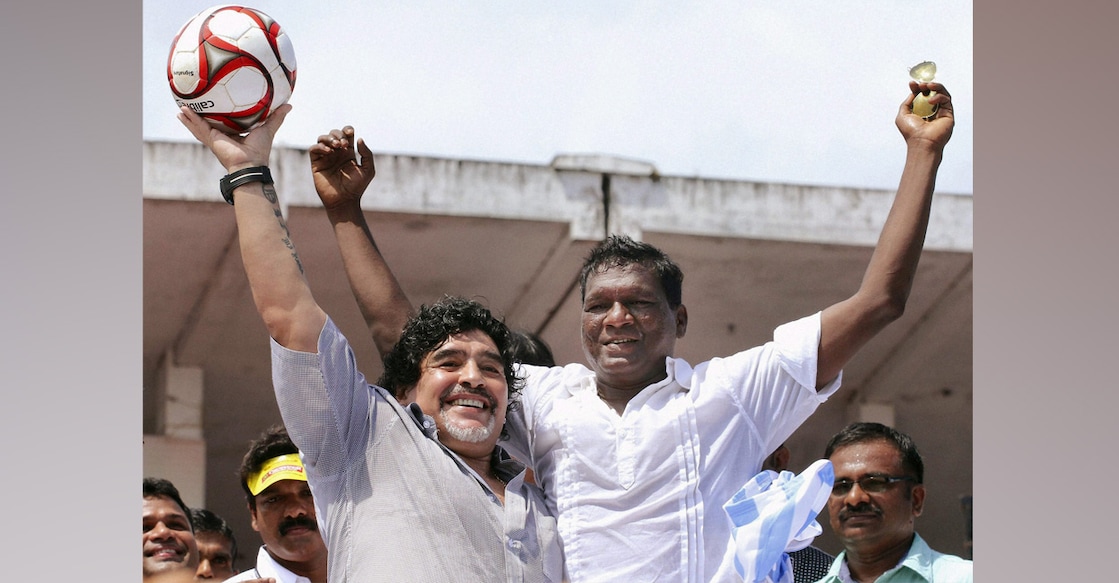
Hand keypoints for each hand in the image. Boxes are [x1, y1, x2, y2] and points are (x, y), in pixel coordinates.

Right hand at [176, 104, 290, 172]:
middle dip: (199, 117)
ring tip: (180, 109)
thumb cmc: (260, 151)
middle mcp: (222, 137)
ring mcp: (215, 139)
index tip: (214, 107)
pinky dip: (190, 120)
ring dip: (190, 118)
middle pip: (208, 124)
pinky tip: (181, 112)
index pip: (224, 123)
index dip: (218, 115)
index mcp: (233, 135)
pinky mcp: (211, 139)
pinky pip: (198, 127)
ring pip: (199, 126)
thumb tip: (288, 105)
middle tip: (190, 107)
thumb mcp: (267, 129)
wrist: (251, 164)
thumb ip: (276, 117)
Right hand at [309, 126, 375, 209]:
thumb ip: (367, 154)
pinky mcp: (317, 164)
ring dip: (329, 138)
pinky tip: (328, 151)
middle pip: (333, 134)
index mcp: (349, 153)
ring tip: (336, 146)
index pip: (346, 134)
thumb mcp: (368, 170)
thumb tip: (359, 139)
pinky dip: (320, 146)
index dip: (347, 129)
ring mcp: (326, 158)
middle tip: (343, 144)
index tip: (350, 132)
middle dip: (338, 134)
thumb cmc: (357, 187)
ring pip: (322, 139)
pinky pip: (314, 149)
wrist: (345, 201)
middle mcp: (336, 153)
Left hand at [896, 81, 953, 151]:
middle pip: (932, 92)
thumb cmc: (911, 132)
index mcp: (920, 111)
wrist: (922, 142)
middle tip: (922, 84)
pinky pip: (946, 100)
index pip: (921, 95)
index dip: (917, 88)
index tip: (912, 83)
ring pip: (941, 93)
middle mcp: (931, 111)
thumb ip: (907, 102)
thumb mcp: (902, 115)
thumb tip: (913, 92)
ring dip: (935, 87)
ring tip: (928, 86)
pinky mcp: (948, 113)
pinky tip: (931, 101)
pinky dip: (939, 97)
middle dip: (927, 86)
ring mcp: (940, 112)